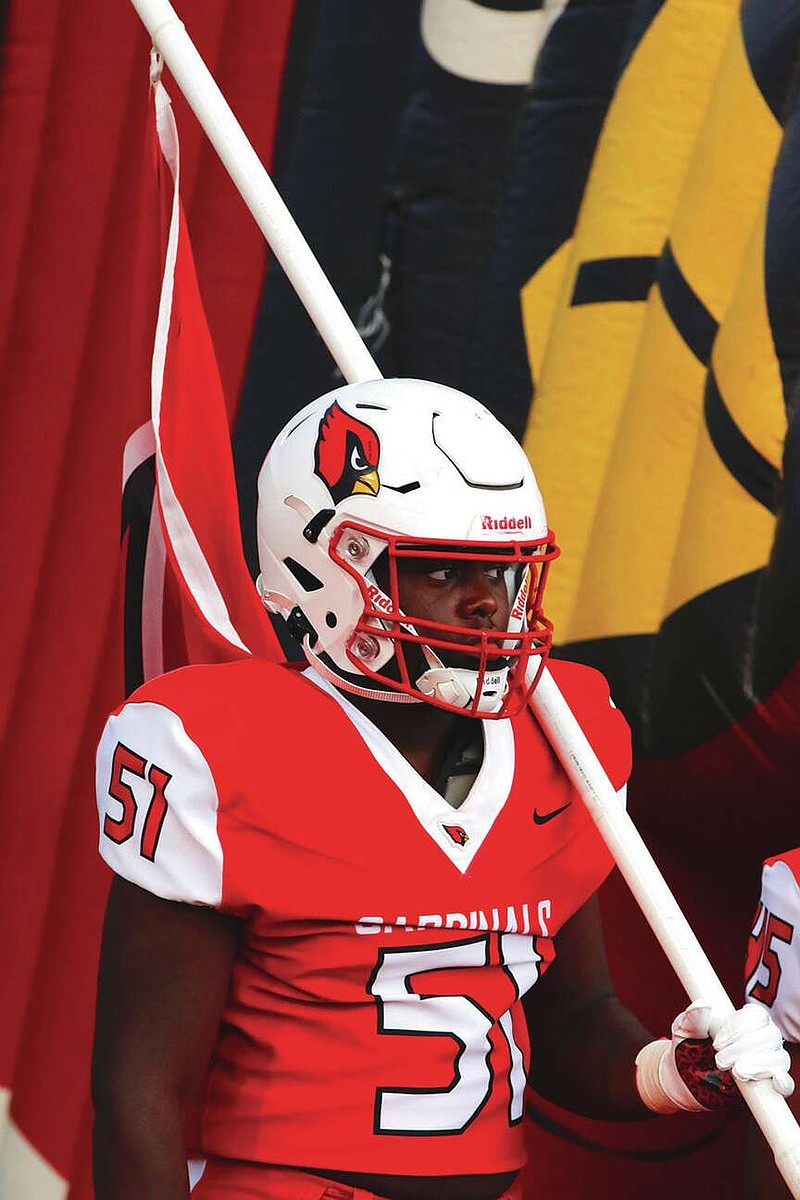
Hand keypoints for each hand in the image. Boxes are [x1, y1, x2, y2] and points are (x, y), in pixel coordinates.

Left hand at [636, 1000, 793, 1113]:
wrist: (684, 1078)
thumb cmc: (687, 1047)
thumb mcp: (685, 1030)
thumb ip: (693, 1017)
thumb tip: (703, 1004)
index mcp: (744, 1020)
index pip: (757, 1016)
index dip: (739, 1027)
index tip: (717, 1041)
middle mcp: (761, 1038)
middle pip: (769, 1036)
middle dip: (744, 1048)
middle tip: (720, 1059)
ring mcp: (767, 1061)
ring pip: (778, 1057)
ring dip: (757, 1065)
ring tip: (735, 1072)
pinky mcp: (768, 1085)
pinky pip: (786, 1083)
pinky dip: (784, 1082)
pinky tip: (777, 1082)